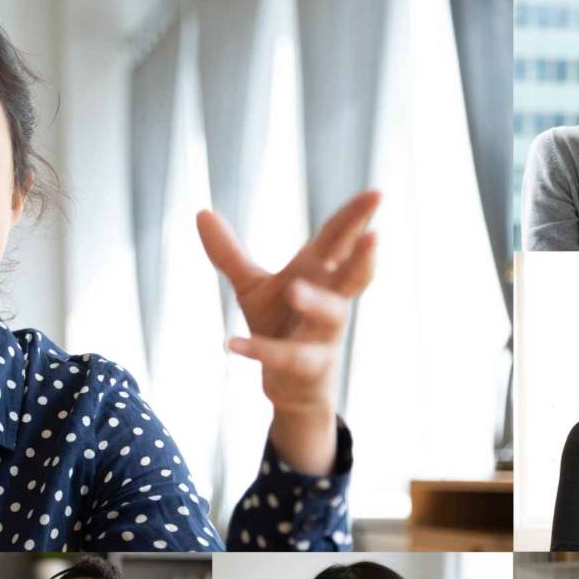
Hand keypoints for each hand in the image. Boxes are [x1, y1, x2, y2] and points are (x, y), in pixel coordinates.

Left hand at [197, 190, 379, 474]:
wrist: (290, 386)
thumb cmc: (281, 324)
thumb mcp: (253, 285)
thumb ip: (228, 252)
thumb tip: (201, 212)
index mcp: (320, 275)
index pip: (340, 240)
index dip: (357, 217)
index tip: (377, 192)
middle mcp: (331, 301)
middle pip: (355, 276)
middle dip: (365, 256)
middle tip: (375, 236)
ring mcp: (324, 336)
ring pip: (330, 316)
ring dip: (315, 302)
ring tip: (293, 289)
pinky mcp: (308, 367)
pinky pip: (288, 357)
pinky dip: (260, 349)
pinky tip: (231, 342)